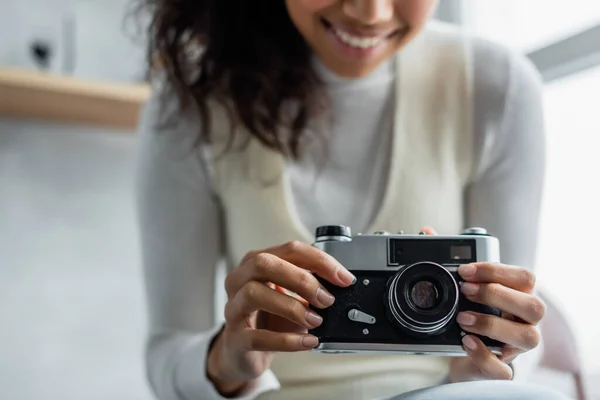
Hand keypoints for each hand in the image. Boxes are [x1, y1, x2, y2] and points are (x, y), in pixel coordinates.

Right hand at [206, 241, 354, 395]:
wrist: (244, 352)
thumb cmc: (269, 319)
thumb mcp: (291, 297)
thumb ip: (310, 287)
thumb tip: (341, 286)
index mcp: (256, 263)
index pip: (289, 250)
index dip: (319, 261)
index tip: (343, 278)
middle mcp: (239, 280)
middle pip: (264, 264)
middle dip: (301, 279)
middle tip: (326, 299)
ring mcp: (233, 308)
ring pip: (254, 293)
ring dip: (291, 307)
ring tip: (315, 321)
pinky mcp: (235, 338)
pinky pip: (258, 336)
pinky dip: (287, 340)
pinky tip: (308, 342)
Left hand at [418, 227, 545, 381]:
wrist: (461, 351)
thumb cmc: (469, 312)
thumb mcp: (459, 286)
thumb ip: (447, 258)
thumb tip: (427, 232)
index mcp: (517, 295)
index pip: (524, 277)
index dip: (496, 271)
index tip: (463, 270)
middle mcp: (524, 320)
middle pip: (535, 306)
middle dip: (497, 295)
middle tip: (465, 291)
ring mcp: (517, 347)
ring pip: (528, 337)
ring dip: (492, 325)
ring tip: (463, 319)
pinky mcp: (501, 369)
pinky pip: (503, 368)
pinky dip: (484, 355)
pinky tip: (466, 342)